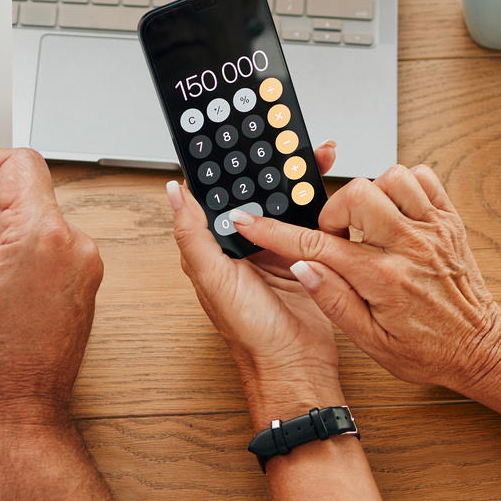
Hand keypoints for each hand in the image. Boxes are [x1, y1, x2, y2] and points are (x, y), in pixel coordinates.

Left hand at [166, 143, 341, 423]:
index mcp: (215, 246)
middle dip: (271, 163)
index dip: (227, 164)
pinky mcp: (305, 257)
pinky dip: (321, 203)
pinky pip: (312, 221)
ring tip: (315, 153)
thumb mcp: (214, 278)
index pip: (218, 193)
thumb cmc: (250, 333)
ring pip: (286, 201)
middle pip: (256, 191)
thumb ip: (193, 234)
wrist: (296, 365)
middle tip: (287, 137)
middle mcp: (243, 245)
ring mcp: (276, 250)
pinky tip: (328, 186)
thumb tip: (172, 192)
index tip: (238, 134)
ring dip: (299, 178)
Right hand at [229, 164, 500, 394]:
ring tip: (368, 223)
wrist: (480, 348)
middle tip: (337, 235)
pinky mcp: (449, 221)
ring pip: (390, 176)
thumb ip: (333, 300)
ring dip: (370, 193)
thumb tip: (301, 267)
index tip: (249, 221)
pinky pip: (423, 177)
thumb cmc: (427, 350)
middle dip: (334, 209)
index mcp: (382, 278)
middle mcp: (409, 246)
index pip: (317, 244)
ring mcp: (433, 229)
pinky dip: (403, 184)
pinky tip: (395, 211)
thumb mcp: (370, 342)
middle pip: (355, 194)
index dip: (274, 232)